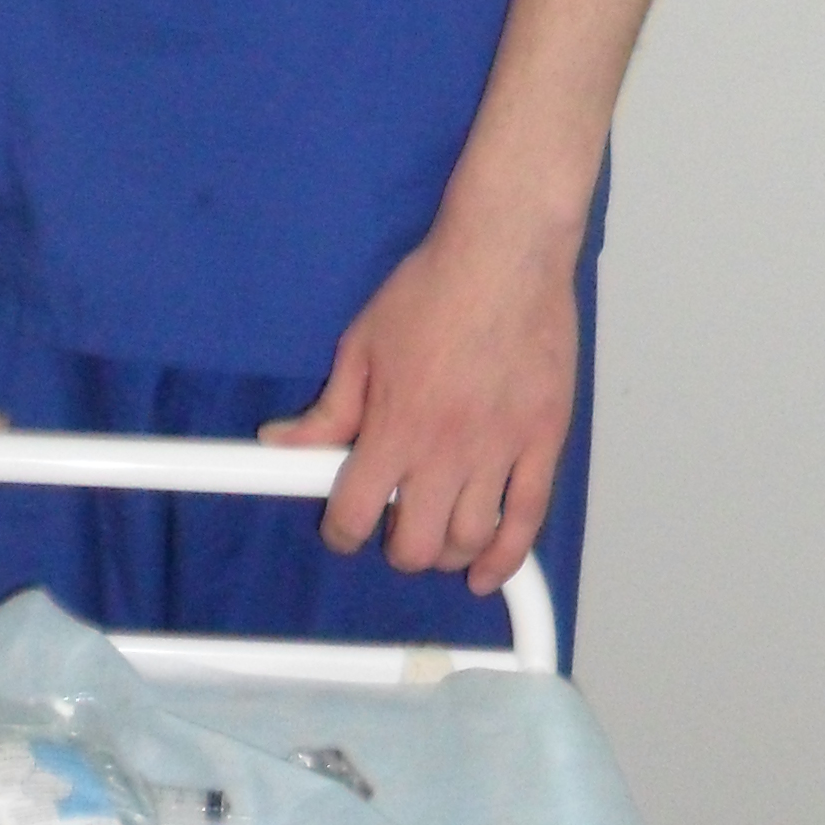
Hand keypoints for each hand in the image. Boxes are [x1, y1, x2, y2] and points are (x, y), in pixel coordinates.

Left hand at [257, 211, 578, 596]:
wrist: (504, 253)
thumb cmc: (432, 289)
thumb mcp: (361, 344)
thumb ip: (328, 409)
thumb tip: (280, 444)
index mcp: (394, 425)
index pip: (356, 514)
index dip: (342, 533)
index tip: (345, 528)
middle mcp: (446, 449)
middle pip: (416, 546)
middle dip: (398, 549)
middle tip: (396, 526)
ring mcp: (500, 449)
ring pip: (469, 540)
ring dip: (447, 553)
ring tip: (438, 536)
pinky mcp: (543, 441)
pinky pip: (527, 519)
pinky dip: (506, 557)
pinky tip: (488, 571)